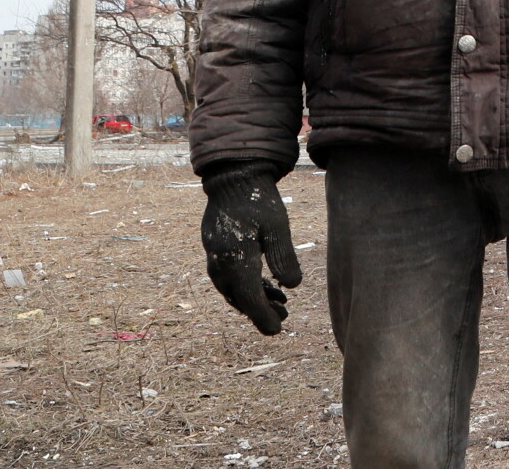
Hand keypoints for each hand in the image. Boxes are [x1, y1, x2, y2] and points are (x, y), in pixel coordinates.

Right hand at [200, 162, 302, 334]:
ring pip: (234, 290)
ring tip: (282, 303)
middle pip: (239, 298)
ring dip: (256, 300)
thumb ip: (283, 257)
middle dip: (261, 311)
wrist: (234, 179)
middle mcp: (220, 263)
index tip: (277, 330)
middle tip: (284, 318)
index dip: (262, 316)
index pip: (248, 297)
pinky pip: (230, 278)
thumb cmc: (259, 200)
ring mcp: (215, 258)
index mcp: (234, 258)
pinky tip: (270, 286)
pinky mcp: (217, 252)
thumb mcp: (277, 226)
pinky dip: (248, 286)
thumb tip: (293, 286)